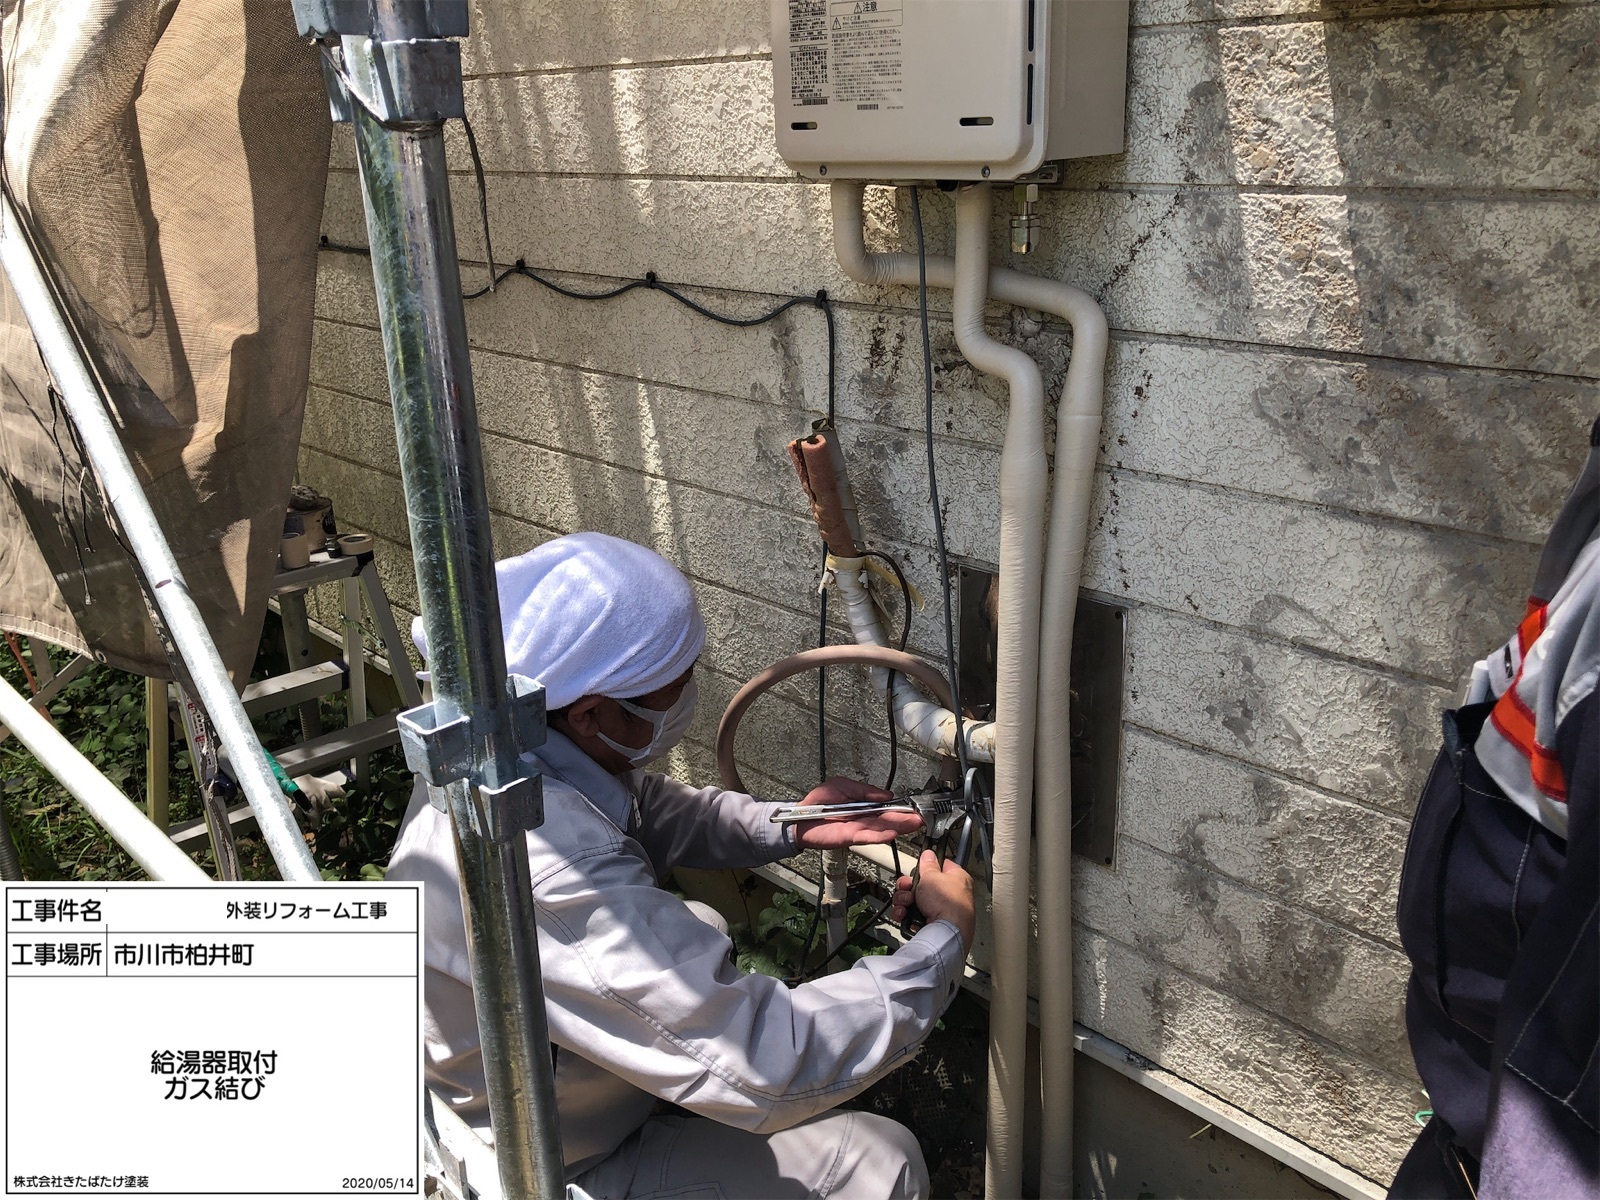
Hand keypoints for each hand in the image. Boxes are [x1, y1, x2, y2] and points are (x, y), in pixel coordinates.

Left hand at [790, 776, 922, 849]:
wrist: (799, 816)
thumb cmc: (818, 802)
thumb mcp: (843, 785)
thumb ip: (865, 790)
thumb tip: (887, 795)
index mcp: (863, 808)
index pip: (886, 810)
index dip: (901, 810)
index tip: (915, 809)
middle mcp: (863, 821)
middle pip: (888, 821)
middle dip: (905, 820)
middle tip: (922, 819)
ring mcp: (857, 830)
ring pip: (881, 830)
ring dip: (898, 828)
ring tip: (915, 825)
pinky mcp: (848, 838)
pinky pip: (866, 836)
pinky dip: (879, 835)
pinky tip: (892, 833)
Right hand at [892, 850, 975, 952]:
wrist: (946, 933)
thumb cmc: (947, 903)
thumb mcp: (932, 876)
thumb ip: (928, 865)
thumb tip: (929, 854)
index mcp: (957, 879)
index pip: (940, 866)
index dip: (926, 867)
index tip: (917, 868)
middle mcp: (951, 895)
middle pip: (923, 885)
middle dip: (909, 887)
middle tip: (907, 887)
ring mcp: (941, 911)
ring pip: (915, 901)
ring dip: (905, 900)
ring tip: (907, 904)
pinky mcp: (932, 925)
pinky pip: (913, 916)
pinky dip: (906, 915)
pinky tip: (904, 915)